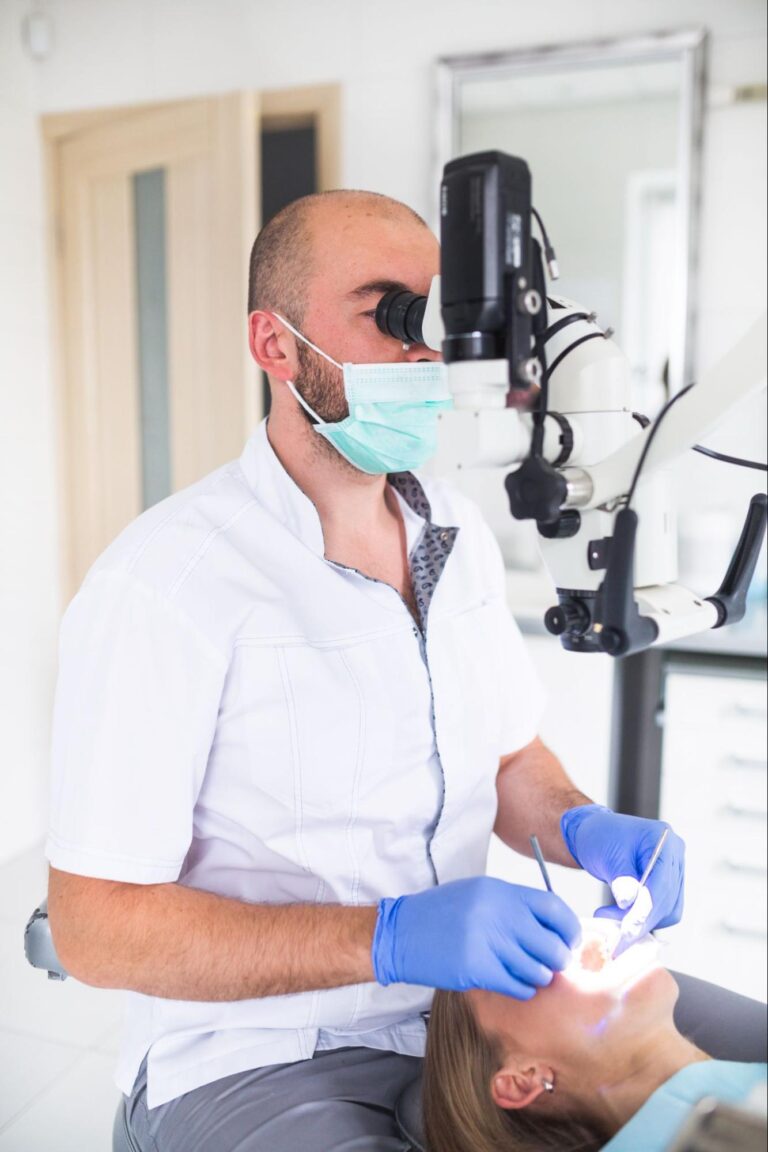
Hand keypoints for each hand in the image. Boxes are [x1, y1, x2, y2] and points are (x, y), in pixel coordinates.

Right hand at [371, 876, 580, 1000]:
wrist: (402, 932)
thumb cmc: (442, 913)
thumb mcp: (479, 894)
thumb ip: (515, 907)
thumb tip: (554, 929)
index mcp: (500, 891)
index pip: (554, 908)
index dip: (569, 928)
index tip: (570, 940)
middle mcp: (497, 914)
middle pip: (552, 944)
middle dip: (559, 959)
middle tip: (553, 963)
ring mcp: (487, 942)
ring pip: (538, 970)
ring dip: (539, 976)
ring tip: (528, 972)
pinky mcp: (477, 970)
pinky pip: (518, 986)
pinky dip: (522, 988)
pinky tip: (513, 982)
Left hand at [561, 805, 684, 933]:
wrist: (595, 834)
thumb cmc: (600, 837)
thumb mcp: (607, 856)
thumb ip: (621, 879)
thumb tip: (628, 903)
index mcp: (664, 840)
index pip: (661, 883)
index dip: (645, 910)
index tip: (627, 931)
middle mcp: (676, 855)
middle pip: (666, 899)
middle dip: (640, 920)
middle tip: (616, 935)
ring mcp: (675, 870)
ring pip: (668, 910)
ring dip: (642, 923)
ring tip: (612, 921)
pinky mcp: (669, 884)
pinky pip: (664, 910)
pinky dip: (644, 919)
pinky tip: (622, 920)